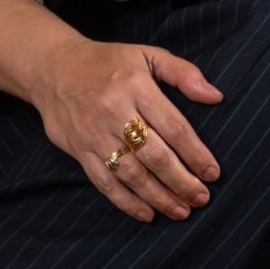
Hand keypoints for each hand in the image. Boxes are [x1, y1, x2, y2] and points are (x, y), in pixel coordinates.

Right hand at [28, 37, 222, 222]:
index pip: (173, 126)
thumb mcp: (146, 54)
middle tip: (202, 198)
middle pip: (154, 155)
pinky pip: (105, 183)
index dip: (196, 153)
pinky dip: (126, 203)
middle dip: (181, 181)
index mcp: (135, 86)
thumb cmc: (108, 62)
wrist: (53, 67)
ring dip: (159, 197)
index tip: (213, 173)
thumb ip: (182, 72)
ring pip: (131, 174)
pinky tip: (147, 214)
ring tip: (181, 211)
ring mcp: (94, 133)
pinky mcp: (79, 150)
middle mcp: (114, 111)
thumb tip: (215, 96)